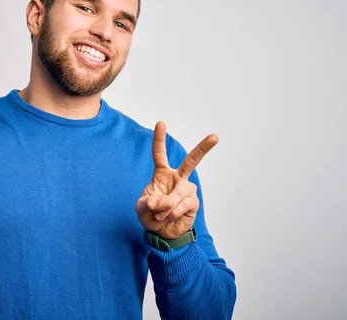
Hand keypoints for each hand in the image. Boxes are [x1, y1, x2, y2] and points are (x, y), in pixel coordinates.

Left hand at [136, 121, 217, 239]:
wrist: (161, 233)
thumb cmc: (151, 215)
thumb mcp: (142, 208)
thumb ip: (148, 203)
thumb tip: (161, 201)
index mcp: (162, 174)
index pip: (160, 154)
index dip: (159, 139)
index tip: (161, 123)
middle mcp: (177, 178)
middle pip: (192, 161)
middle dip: (203, 149)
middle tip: (215, 137)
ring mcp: (187, 190)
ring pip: (179, 193)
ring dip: (167, 206)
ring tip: (161, 215)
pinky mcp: (194, 202)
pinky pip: (183, 205)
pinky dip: (172, 213)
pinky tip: (169, 218)